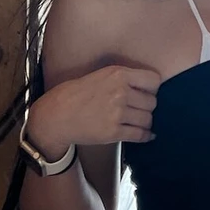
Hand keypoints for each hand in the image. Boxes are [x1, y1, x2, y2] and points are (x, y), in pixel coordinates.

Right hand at [25, 63, 162, 155]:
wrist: (56, 116)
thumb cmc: (75, 94)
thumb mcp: (101, 75)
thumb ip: (123, 79)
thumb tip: (147, 88)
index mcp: (118, 74)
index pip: (154, 80)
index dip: (152, 88)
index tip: (146, 93)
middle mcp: (120, 92)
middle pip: (152, 102)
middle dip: (147, 107)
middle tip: (139, 110)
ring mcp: (117, 112)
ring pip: (147, 119)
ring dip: (145, 122)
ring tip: (138, 122)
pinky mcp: (113, 131)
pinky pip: (139, 134)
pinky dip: (145, 136)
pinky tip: (146, 135)